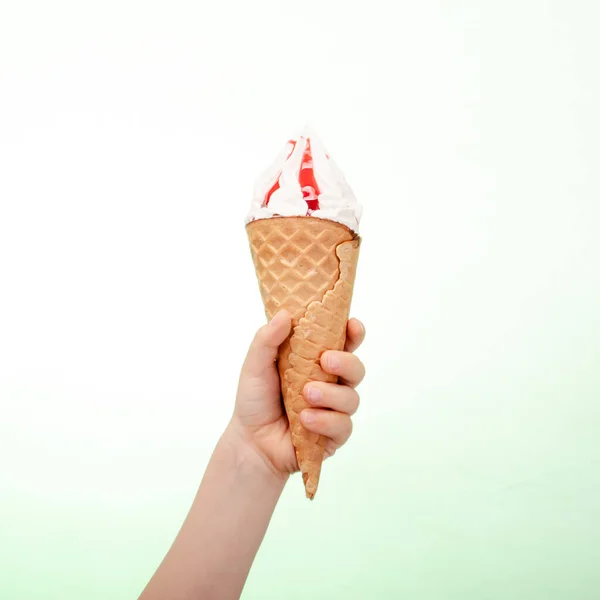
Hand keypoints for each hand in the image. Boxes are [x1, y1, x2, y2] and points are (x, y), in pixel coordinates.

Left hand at [230, 310, 365, 479]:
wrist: (250, 441)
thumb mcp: (255, 365)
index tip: (351, 325)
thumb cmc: (255, 400)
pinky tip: (305, 420)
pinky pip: (343, 426)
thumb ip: (267, 339)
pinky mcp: (334, 435)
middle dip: (346, 362)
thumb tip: (284, 314)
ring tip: (306, 394)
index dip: (353, 333)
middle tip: (326, 361)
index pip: (343, 343)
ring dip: (330, 395)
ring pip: (351, 398)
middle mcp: (330, 383)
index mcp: (317, 362)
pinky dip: (325, 421)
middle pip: (356, 368)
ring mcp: (334, 410)